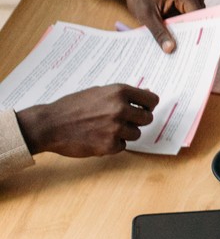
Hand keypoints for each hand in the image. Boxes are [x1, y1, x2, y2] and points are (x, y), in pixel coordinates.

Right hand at [17, 84, 158, 157]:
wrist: (49, 125)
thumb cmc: (71, 107)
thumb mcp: (97, 92)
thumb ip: (122, 95)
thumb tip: (147, 92)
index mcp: (119, 92)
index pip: (152, 100)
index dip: (148, 106)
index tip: (143, 109)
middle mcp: (120, 108)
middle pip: (147, 119)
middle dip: (137, 121)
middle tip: (121, 122)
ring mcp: (115, 127)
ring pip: (135, 134)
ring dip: (124, 134)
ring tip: (104, 129)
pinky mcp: (109, 145)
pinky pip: (122, 146)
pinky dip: (112, 144)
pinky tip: (97, 138)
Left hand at [119, 0, 204, 52]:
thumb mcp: (146, 14)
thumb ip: (158, 32)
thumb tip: (170, 49)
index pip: (199, 18)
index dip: (197, 34)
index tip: (192, 50)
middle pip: (199, 20)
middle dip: (192, 35)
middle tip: (184, 52)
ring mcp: (191, 0)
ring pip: (195, 21)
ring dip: (187, 32)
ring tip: (179, 48)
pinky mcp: (186, 5)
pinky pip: (189, 19)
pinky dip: (182, 28)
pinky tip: (175, 38)